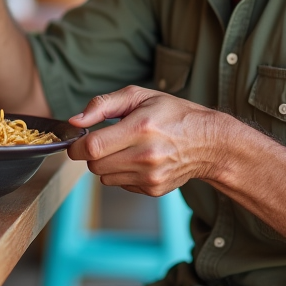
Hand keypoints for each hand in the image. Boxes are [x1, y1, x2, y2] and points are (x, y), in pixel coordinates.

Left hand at [67, 86, 227, 195]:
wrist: (209, 143)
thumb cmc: (174, 114)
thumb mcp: (140, 96)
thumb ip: (103, 105)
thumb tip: (75, 121)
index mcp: (140, 128)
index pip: (93, 147)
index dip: (78, 145)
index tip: (79, 140)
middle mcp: (145, 156)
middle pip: (94, 165)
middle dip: (93, 153)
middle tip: (108, 140)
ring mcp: (150, 176)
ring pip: (104, 177)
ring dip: (107, 164)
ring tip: (127, 148)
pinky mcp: (153, 189)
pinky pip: (121, 185)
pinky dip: (123, 173)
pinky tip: (139, 160)